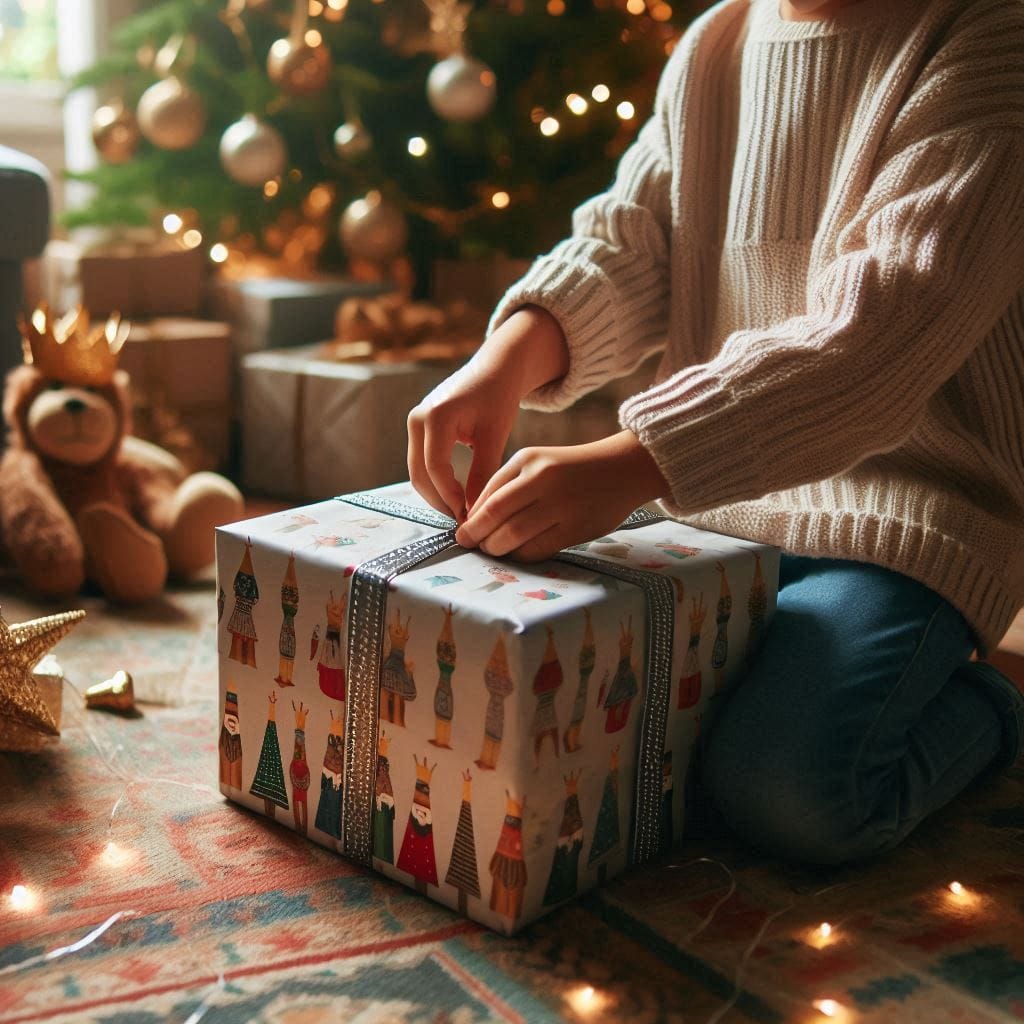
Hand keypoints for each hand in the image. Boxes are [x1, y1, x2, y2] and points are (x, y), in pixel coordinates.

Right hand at [407, 306, 568, 520]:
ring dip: (436, 495)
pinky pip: (421, 462)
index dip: (450, 497)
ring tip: (461, 513)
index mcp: (436, 417)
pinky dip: (435, 481)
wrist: (495, 369)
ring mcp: (414, 422)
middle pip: (419, 473)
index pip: (435, 468)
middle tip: (463, 522)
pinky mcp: (419, 427)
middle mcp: (417, 418)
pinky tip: (455, 496)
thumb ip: (483, 473)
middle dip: (440, 501)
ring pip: (417, 471)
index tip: (468, 516)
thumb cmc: (498, 397)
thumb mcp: (495, 436)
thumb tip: (474, 511)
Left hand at [455, 430, 669, 560]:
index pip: (487, 495)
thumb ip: (509, 484)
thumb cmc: (572, 468)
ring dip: (497, 548)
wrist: (624, 468)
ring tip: (493, 551)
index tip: (463, 532)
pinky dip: (522, 555)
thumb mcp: (538, 462)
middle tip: (471, 546)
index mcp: (527, 461)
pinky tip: (518, 554)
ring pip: (514, 535)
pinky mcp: (576, 527)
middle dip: (477, 537)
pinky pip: (538, 548)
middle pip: (495, 516)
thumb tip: (476, 518)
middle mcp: (541, 480)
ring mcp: (560, 504)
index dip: (471, 519)